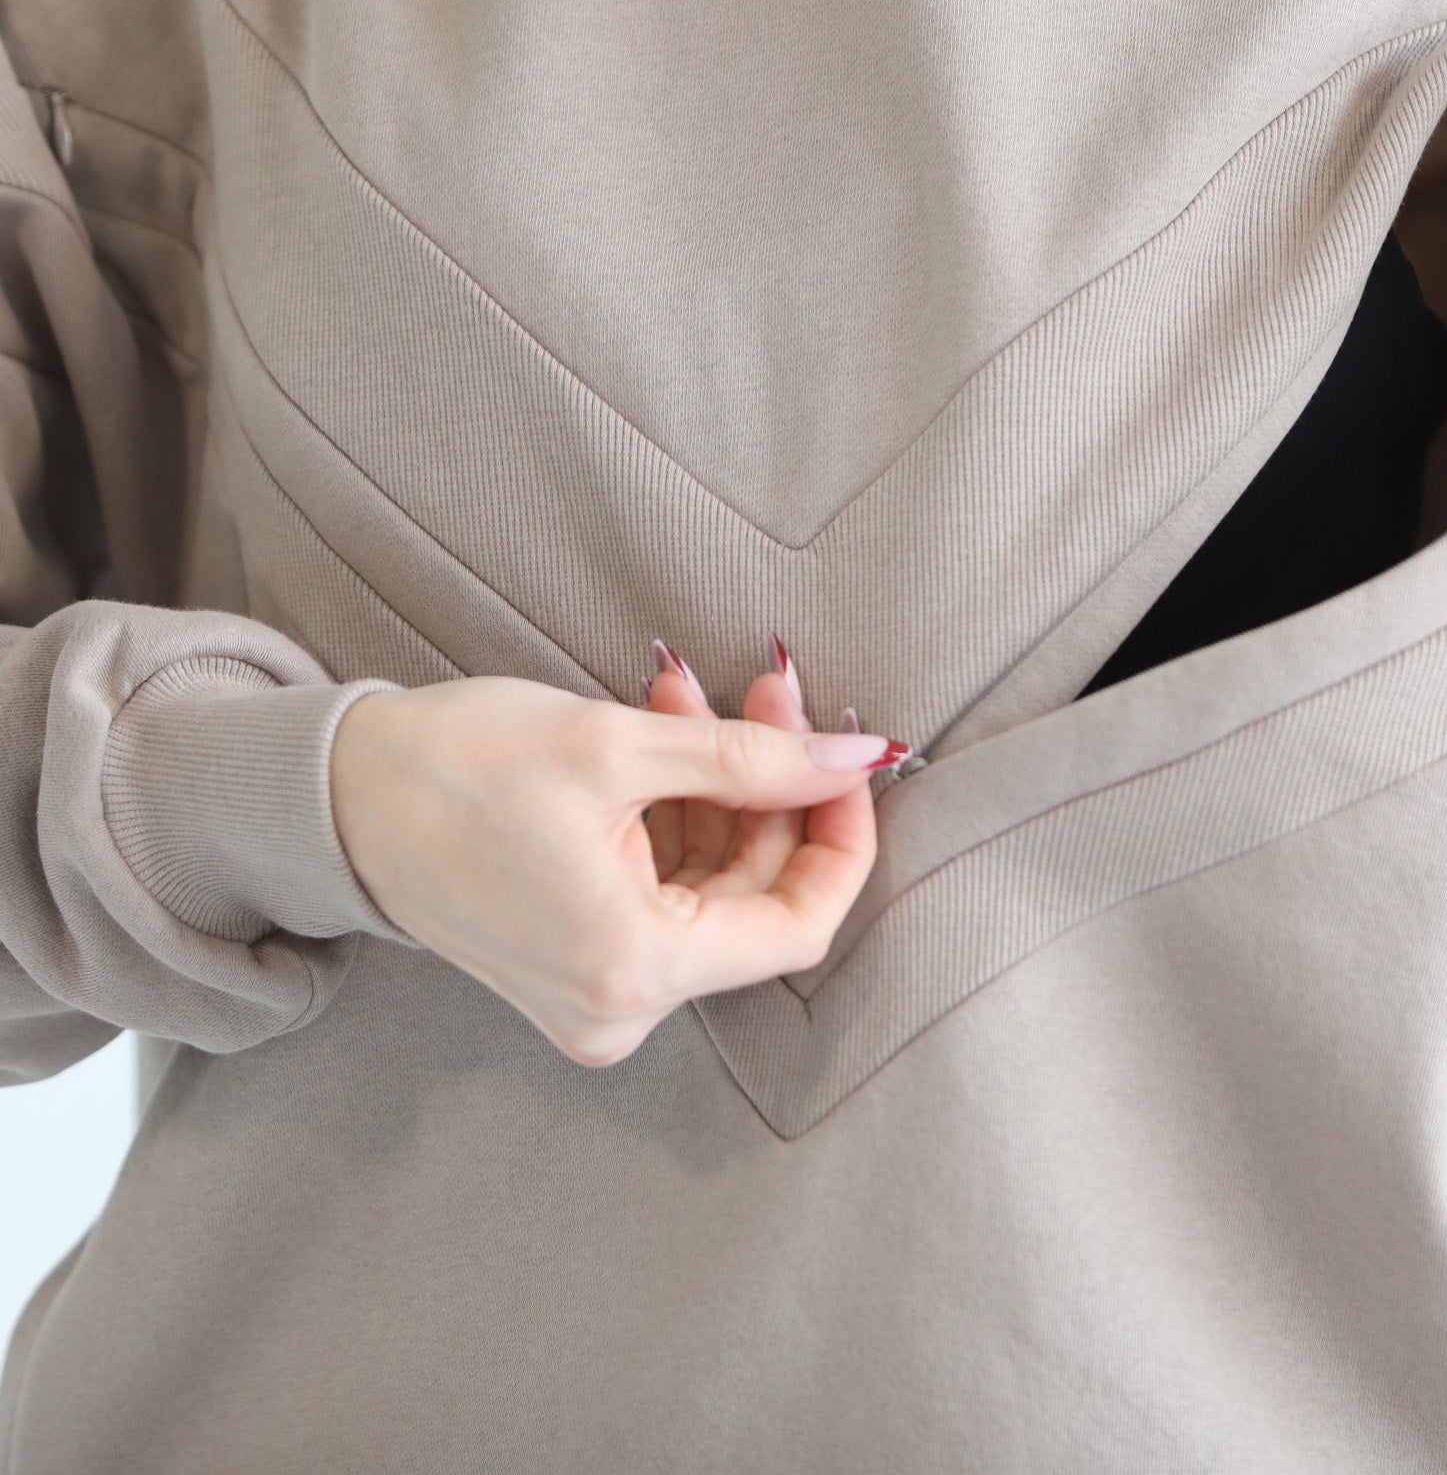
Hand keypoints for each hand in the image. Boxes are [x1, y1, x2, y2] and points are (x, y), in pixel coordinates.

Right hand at [330, 659, 905, 1065]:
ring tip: (694, 692)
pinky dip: (677, 811)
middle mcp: (619, 1006)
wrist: (330, 795)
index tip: (848, 756)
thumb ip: (752, 759)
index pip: (800, 923)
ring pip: (711, 884)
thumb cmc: (454, 768)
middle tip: (767, 690)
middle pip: (754, 897)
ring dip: (721, 785)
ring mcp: (594, 990)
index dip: (839, 834)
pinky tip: (666, 728)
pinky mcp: (573, 960)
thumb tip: (864, 757)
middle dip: (772, 784)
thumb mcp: (616, 747)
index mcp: (635, 970)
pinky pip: (663, 890)